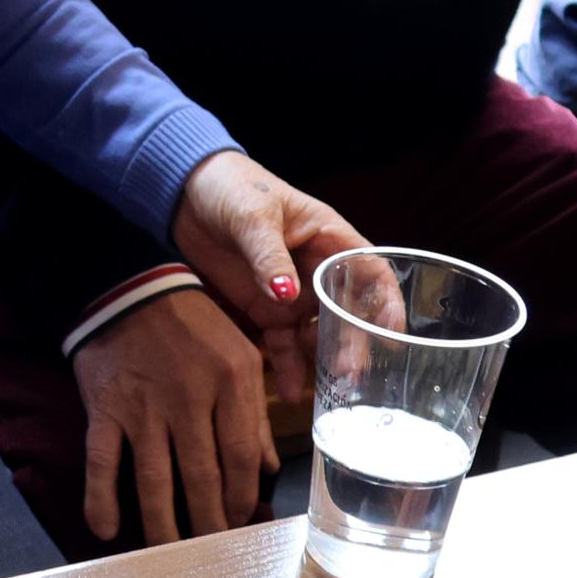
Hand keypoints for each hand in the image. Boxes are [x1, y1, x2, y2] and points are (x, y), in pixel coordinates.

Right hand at [68, 293, 275, 543]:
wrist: (129, 288)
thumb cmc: (192, 324)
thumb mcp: (239, 355)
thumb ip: (254, 413)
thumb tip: (267, 469)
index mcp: (230, 381)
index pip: (242, 457)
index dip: (242, 498)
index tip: (241, 522)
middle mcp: (189, 396)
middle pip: (202, 477)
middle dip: (209, 523)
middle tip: (211, 553)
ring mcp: (143, 405)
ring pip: (155, 479)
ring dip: (163, 525)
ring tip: (170, 554)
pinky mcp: (105, 408)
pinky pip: (102, 460)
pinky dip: (101, 497)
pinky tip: (107, 528)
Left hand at [162, 150, 365, 400]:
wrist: (185, 194)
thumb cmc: (230, 187)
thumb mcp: (253, 216)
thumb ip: (269, 255)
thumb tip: (286, 295)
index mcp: (329, 239)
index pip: (371, 272)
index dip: (388, 303)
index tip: (391, 334)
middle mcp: (317, 271)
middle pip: (349, 312)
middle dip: (353, 343)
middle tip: (349, 373)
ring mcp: (292, 294)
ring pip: (318, 334)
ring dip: (323, 360)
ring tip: (324, 388)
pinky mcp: (264, 310)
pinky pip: (282, 343)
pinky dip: (288, 365)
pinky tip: (290, 389)